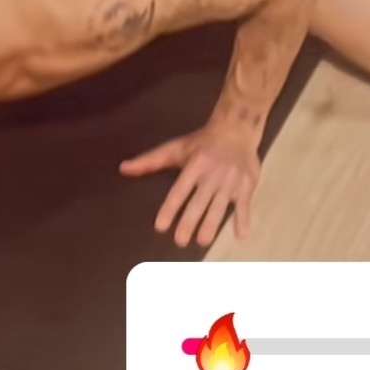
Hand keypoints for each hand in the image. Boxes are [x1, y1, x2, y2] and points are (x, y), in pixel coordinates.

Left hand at [120, 122, 261, 247]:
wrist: (236, 129)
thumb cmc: (202, 142)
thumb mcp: (176, 147)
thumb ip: (150, 161)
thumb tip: (123, 168)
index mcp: (194, 164)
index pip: (179, 190)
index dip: (170, 208)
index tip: (160, 227)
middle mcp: (212, 173)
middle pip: (199, 202)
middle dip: (189, 222)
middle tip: (180, 241)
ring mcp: (231, 180)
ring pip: (220, 206)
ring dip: (211, 225)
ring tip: (202, 241)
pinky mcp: (247, 184)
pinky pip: (244, 205)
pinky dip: (243, 220)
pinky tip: (240, 236)